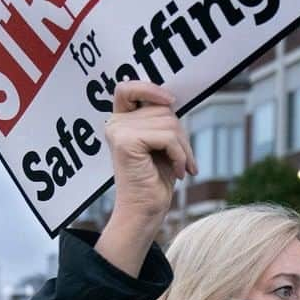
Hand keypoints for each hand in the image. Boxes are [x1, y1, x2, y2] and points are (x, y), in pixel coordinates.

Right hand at [105, 81, 195, 222]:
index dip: (149, 88)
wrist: (146, 211)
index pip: (127, 89)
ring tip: (181, 167)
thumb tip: (173, 100)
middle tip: (184, 160)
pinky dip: (180, 155)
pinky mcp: (126, 142)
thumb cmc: (156, 180)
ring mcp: (119, 131)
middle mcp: (115, 123)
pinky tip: (178, 172)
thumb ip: (162, 120)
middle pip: (161, 109)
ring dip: (183, 148)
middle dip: (180, 135)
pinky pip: (168, 137)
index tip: (170, 101)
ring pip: (169, 123)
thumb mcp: (162, 143)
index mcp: (121, 121)